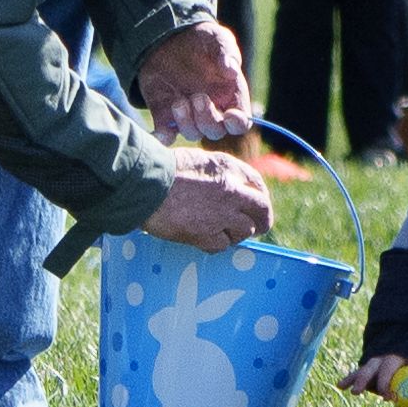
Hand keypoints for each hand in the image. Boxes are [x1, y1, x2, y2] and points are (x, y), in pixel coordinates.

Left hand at [138, 22, 253, 139]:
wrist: (171, 37)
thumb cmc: (203, 39)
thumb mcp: (218, 39)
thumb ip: (226, 53)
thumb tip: (231, 71)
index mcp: (230, 96)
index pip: (240, 122)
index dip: (237, 123)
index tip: (230, 115)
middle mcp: (211, 109)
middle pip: (215, 131)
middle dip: (208, 120)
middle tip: (198, 97)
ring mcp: (188, 114)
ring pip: (192, 133)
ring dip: (186, 123)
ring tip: (179, 102)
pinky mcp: (165, 113)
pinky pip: (166, 134)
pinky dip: (163, 136)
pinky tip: (158, 132)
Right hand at [140, 147, 273, 251]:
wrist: (144, 184)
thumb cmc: (167, 169)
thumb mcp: (202, 160)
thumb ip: (224, 172)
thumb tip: (238, 187)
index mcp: (229, 169)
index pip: (259, 185)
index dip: (259, 198)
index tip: (254, 206)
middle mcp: (231, 192)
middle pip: (263, 212)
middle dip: (261, 221)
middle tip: (254, 226)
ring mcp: (220, 215)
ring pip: (244, 232)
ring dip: (236, 232)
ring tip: (221, 229)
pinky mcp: (204, 235)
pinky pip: (221, 246)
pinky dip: (216, 243)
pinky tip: (205, 236)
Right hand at [338, 354, 407, 403]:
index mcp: (399, 354)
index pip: (389, 368)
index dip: (387, 382)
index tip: (387, 398)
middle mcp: (385, 355)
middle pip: (371, 366)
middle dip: (363, 379)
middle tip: (357, 392)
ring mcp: (377, 360)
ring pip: (363, 368)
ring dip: (352, 377)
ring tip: (340, 386)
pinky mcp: (373, 366)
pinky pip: (361, 371)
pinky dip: (351, 377)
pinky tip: (340, 385)